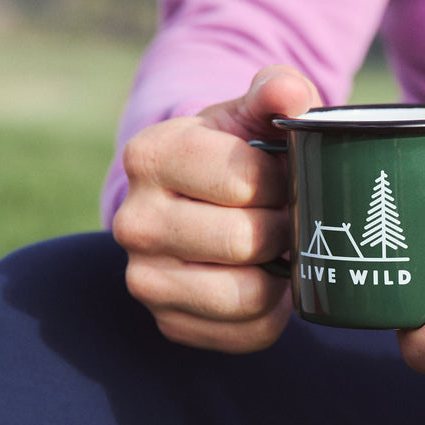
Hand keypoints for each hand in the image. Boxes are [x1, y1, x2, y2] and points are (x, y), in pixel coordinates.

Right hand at [112, 65, 322, 351]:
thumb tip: (290, 93)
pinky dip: (274, 312)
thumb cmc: (238, 152)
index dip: (283, 180)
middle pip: (247, 240)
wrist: (202, 201)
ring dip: (281, 273)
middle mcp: (134, 222)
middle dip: (284, 227)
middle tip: (286, 215)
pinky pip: (249, 334)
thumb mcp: (254, 113)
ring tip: (277, 248)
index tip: (282, 175)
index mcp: (151, 157)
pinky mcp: (170, 323)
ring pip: (248, 295)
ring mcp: (145, 280)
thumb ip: (278, 90)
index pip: (243, 181)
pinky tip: (267, 281)